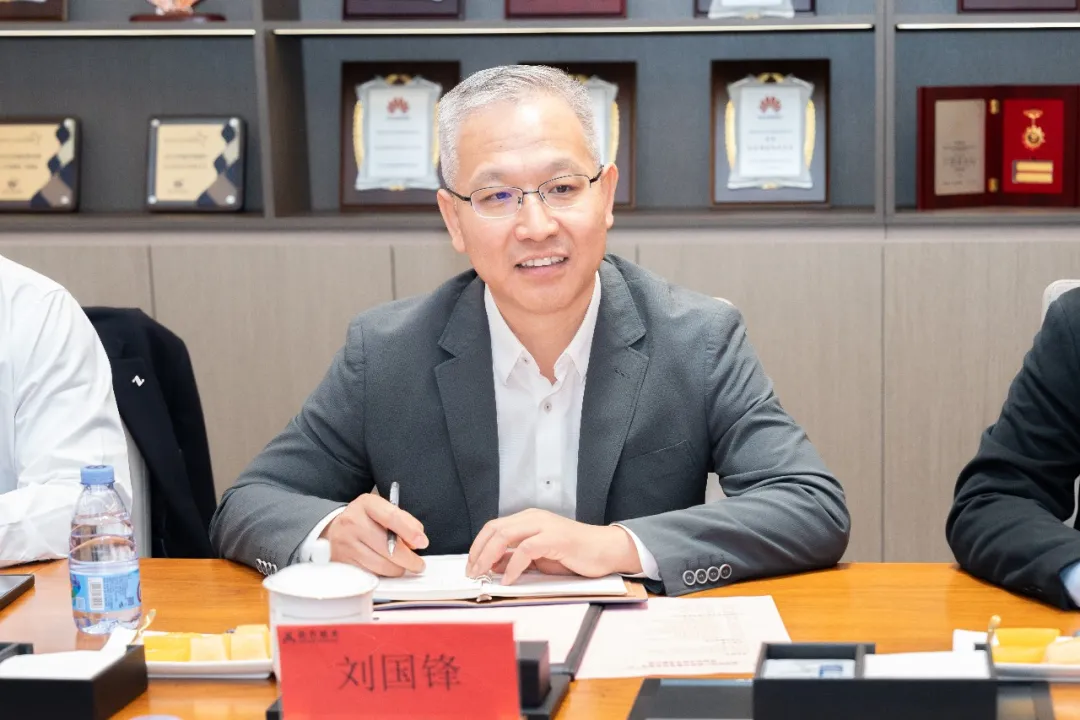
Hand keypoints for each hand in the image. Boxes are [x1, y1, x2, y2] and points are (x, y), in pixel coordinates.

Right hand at [324, 494, 428, 576]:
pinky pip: (370, 574)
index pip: (392, 517)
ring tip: (402, 566)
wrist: (335, 529)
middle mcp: (353, 522)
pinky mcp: (342, 562)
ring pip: (381, 565)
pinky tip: (385, 568)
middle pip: (388, 546)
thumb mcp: (383, 511)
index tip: (423, 542)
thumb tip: (417, 541)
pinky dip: (383, 574)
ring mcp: (345, 543)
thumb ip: (403, 521)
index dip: (410, 532)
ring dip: (397, 569)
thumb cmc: (366, 520)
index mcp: (367, 504)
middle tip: (418, 564)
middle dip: (409, 559)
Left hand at [466, 509, 641, 584]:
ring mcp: (545, 526)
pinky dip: (513, 566)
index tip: (470, 565)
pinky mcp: (555, 538)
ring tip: (482, 575)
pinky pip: (526, 549)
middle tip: (471, 572)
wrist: (606, 550)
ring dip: (488, 557)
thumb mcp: (540, 558)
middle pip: (494, 529)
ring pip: (505, 535)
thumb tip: (492, 565)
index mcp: (529, 519)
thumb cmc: (576, 554)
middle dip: (478, 551)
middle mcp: (534, 518)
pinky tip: (508, 579)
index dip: (478, 546)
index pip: (494, 527)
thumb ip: (517, 558)